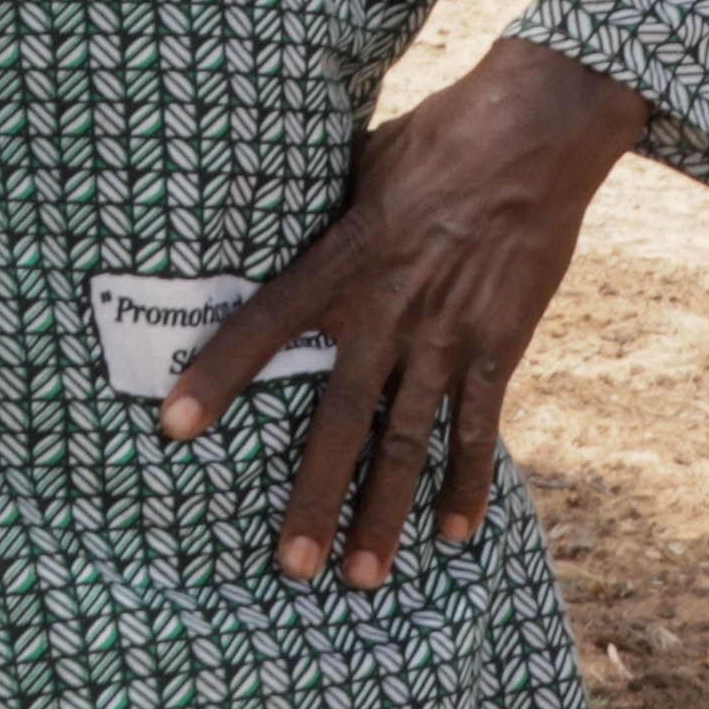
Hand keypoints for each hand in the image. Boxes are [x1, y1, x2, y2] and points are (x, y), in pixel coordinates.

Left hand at [162, 38, 647, 588]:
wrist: (535, 130)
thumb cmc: (439, 136)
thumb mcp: (360, 166)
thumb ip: (324, 218)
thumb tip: (278, 231)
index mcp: (342, 260)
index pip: (263, 326)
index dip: (216, 377)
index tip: (172, 428)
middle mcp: (388, 310)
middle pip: (339, 419)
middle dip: (312, 498)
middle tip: (289, 567)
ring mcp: (446, 335)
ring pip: (407, 443)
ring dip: (384, 515)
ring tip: (364, 578)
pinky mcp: (499, 345)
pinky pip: (479, 429)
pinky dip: (467, 484)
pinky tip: (456, 535)